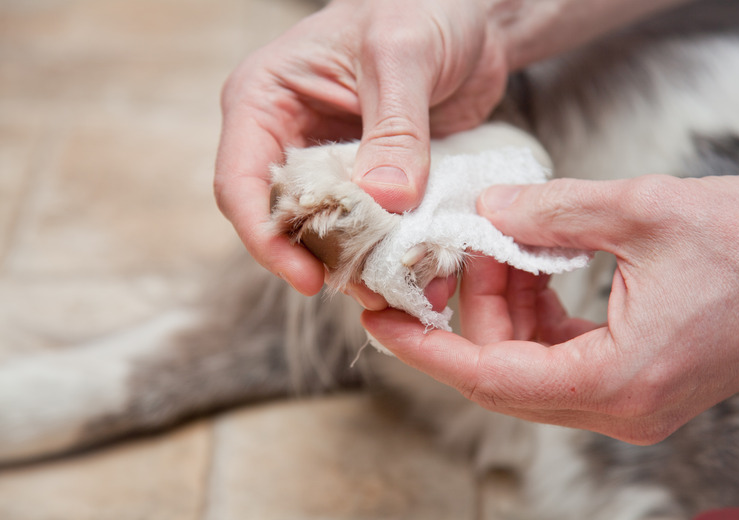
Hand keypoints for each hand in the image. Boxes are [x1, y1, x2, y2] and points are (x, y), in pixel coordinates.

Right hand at [214, 0, 508, 296]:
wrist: (468, 16)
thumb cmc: (422, 7)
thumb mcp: (404, 54)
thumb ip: (394, 128)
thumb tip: (385, 199)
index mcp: (266, 99)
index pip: (242, 181)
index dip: (266, 236)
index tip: (306, 276)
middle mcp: (288, 137)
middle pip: (282, 218)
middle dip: (318, 260)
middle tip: (367, 290)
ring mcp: (328, 163)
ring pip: (324, 232)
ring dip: (356, 265)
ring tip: (395, 289)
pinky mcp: (368, 180)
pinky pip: (365, 227)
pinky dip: (385, 252)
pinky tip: (412, 269)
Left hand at [362, 175, 738, 443]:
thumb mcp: (646, 210)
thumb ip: (555, 212)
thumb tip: (490, 213)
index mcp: (619, 381)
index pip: (492, 379)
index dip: (427, 350)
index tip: (381, 321)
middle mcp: (618, 405)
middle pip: (504, 370)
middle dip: (470, 308)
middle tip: (458, 248)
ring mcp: (626, 396)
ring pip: (528, 361)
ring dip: (503, 304)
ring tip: (502, 243)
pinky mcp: (634, 376)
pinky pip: (558, 351)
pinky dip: (534, 308)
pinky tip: (534, 261)